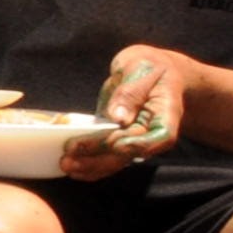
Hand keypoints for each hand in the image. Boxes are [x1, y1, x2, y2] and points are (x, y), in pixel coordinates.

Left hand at [65, 45, 190, 177]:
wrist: (150, 71)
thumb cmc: (149, 66)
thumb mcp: (140, 66)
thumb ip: (131, 90)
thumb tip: (119, 117)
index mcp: (166, 112)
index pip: (161, 136)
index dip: (140, 145)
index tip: (117, 144)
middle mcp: (152, 131)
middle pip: (131, 152)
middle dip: (101, 156)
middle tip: (71, 156)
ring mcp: (134, 137)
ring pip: (116, 159)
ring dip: (90, 164)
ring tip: (65, 163)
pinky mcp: (117, 138)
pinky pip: (106, 156)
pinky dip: (89, 164)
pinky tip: (70, 166)